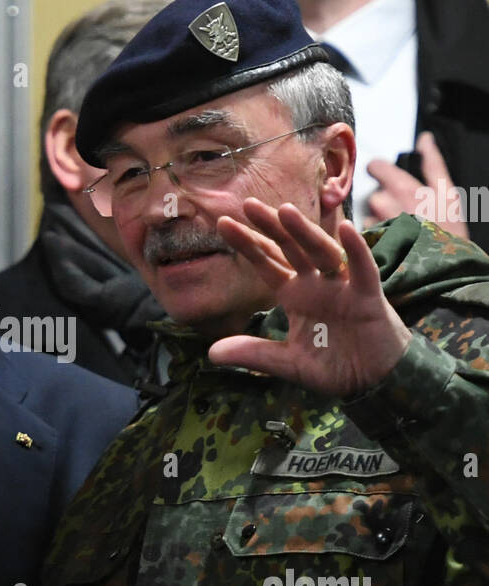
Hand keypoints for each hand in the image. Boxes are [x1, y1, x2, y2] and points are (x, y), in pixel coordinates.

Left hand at [208, 200, 410, 396]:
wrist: (373, 381)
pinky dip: (355, 250)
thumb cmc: (334, 365)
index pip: (268, 263)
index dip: (248, 244)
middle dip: (271, 227)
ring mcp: (343, 287)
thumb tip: (211, 354)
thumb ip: (254, 353)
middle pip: (291, 249)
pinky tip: (346, 229)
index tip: (223, 223)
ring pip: (322, 252)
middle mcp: (316, 284)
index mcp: (295, 295)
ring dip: (306, 232)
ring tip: (285, 210)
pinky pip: (362, 269)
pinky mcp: (369, 296)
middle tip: (248, 204)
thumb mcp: (288, 362)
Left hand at [367, 131, 468, 239]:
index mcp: (401, 186)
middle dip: (387, 202)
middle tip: (406, 217)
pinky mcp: (366, 246)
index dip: (381, 172)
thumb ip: (432, 163)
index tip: (388, 179)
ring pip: (371, 216)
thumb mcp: (447, 195)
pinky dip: (378, 240)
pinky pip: (368, 237)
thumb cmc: (449, 234)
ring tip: (403, 235)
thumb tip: (424, 139)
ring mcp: (371, 225)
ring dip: (382, 222)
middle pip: (374, 194)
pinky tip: (395, 248)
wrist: (442, 273)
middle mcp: (380, 202)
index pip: (375, 166)